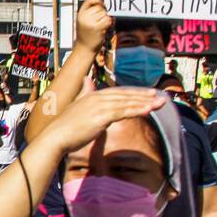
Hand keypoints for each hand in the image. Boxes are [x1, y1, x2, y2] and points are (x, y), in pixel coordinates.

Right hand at [34, 87, 166, 156]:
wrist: (56, 137)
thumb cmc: (65, 128)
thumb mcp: (76, 106)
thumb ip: (84, 93)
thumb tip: (87, 79)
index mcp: (92, 95)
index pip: (118, 92)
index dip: (133, 93)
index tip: (147, 94)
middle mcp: (97, 97)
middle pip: (125, 95)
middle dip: (144, 96)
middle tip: (160, 97)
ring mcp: (99, 106)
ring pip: (127, 103)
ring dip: (145, 103)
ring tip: (161, 103)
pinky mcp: (101, 116)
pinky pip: (123, 112)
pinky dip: (137, 110)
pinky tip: (149, 110)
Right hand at [75, 0, 111, 51]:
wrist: (84, 49)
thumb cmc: (85, 36)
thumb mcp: (82, 22)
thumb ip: (89, 13)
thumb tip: (101, 4)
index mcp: (80, 15)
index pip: (89, 1)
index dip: (97, 0)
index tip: (101, 4)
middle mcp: (84, 17)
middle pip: (99, 7)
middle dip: (102, 13)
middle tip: (99, 22)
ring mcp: (90, 22)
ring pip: (104, 13)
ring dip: (105, 19)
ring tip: (100, 27)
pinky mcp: (98, 27)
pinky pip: (108, 19)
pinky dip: (108, 24)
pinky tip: (104, 29)